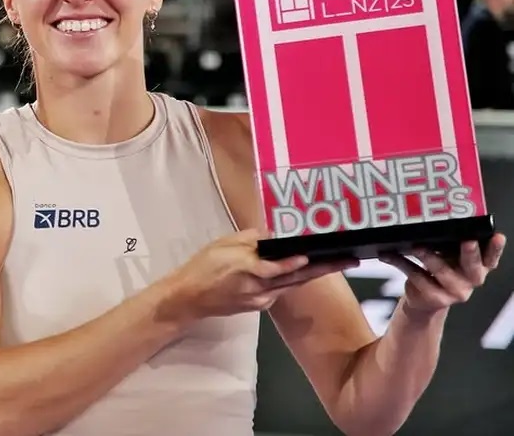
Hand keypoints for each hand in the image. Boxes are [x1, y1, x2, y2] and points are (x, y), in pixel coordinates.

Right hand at [166, 228, 358, 320]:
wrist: (189, 298)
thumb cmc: (203, 267)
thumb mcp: (222, 243)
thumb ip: (250, 239)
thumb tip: (273, 233)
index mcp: (247, 269)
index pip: (278, 267)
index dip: (297, 263)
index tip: (318, 255)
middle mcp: (258, 288)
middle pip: (296, 277)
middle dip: (324, 268)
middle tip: (349, 260)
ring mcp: (261, 299)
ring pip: (293, 284)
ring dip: (315, 274)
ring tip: (338, 262)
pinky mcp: (260, 306)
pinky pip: (282, 291)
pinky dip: (294, 280)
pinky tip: (306, 271)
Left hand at [382, 234, 505, 315]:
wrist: (424, 300)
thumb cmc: (438, 270)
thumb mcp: (449, 257)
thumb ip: (450, 244)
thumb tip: (436, 217)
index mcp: (479, 267)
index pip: (491, 257)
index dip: (496, 248)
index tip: (497, 236)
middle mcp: (471, 280)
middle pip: (472, 265)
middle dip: (469, 252)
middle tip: (466, 240)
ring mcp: (455, 292)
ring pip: (441, 270)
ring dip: (428, 256)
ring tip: (417, 246)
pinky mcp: (436, 298)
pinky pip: (416, 276)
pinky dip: (400, 262)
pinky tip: (387, 254)